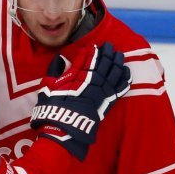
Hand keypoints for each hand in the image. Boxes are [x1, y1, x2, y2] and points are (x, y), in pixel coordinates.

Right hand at [30, 42, 130, 160]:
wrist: (63, 128)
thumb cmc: (52, 108)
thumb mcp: (47, 86)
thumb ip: (54, 70)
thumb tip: (60, 58)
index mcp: (77, 75)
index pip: (87, 58)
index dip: (92, 50)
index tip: (93, 45)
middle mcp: (91, 81)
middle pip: (103, 62)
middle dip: (107, 52)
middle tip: (109, 45)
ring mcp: (101, 91)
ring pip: (113, 72)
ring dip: (117, 62)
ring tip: (119, 55)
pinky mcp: (107, 102)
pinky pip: (119, 88)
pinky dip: (124, 79)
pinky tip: (126, 72)